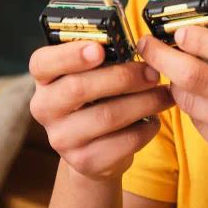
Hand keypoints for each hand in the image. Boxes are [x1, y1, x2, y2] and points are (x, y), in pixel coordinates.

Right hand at [29, 42, 174, 180]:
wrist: (94, 150)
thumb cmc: (97, 98)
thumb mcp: (91, 75)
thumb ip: (104, 59)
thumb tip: (143, 45)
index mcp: (43, 79)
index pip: (42, 62)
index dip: (70, 54)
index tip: (99, 48)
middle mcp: (44, 108)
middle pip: (78, 88)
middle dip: (122, 77)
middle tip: (152, 72)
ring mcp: (61, 139)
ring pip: (106, 116)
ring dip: (143, 102)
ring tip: (164, 94)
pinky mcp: (84, 162)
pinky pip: (123, 142)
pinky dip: (146, 128)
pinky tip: (154, 120)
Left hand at [138, 9, 207, 188]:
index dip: (196, 38)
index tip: (179, 31)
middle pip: (197, 77)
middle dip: (162, 58)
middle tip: (148, 45)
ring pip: (192, 103)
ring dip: (175, 83)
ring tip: (174, 70)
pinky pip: (201, 126)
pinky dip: (194, 108)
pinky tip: (199, 96)